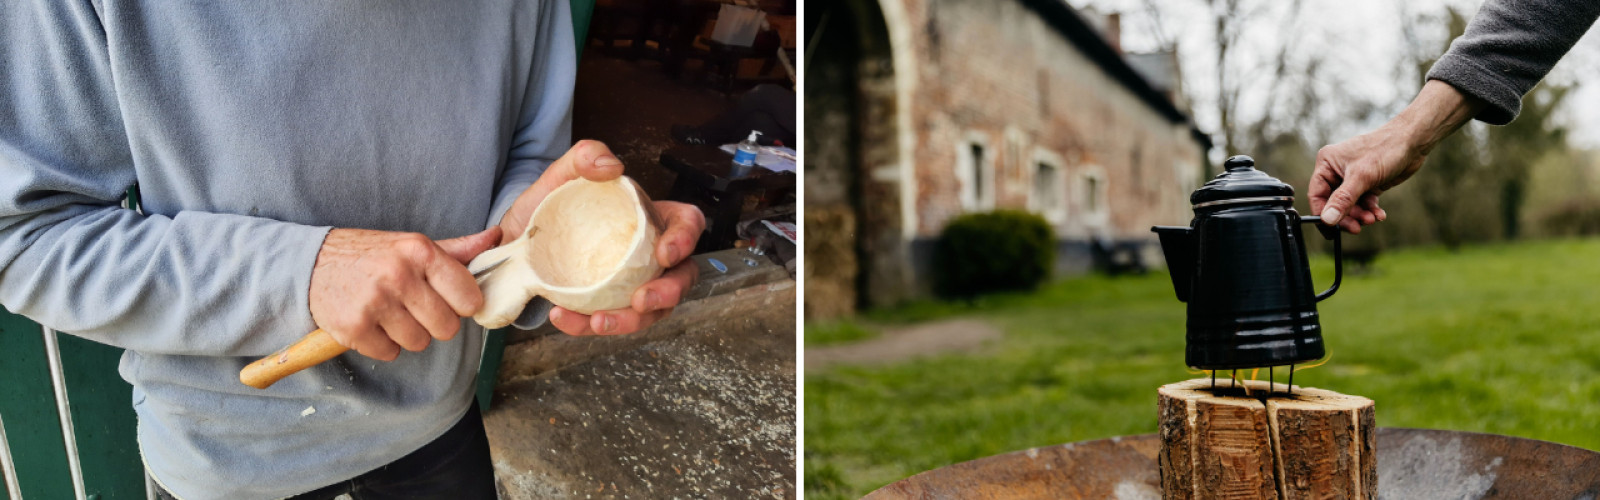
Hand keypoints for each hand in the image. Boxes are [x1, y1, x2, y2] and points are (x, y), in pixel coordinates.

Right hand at [309, 227, 501, 360]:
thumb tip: (496, 239)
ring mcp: (375, 302)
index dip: (461, 305)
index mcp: (420, 251)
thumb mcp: (412, 246)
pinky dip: (382, 344)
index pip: (469, 298)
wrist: (308, 264)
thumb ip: (456, 250)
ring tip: (388, 313)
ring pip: (419, 343)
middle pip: (447, 328)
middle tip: (412, 308)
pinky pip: (390, 353)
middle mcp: (399, 274)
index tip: (447, 300)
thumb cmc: (371, 255)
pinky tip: (370, 323)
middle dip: (433, 323)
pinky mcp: (355, 327)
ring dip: (407, 335)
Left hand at [499, 140, 705, 335]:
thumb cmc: (550, 207)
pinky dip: (587, 326)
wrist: (517, 240)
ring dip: (629, 322)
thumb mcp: (562, 174)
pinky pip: (609, 322)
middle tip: (641, 301)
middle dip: (668, 294)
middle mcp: (650, 255)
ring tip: (598, 322)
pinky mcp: (608, 306)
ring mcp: (632, 285)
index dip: (686, 240)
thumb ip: (585, 155)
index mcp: (653, 218)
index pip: (688, 224)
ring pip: (651, 311)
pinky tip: (564, 318)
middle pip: (681, 278)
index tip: (665, 253)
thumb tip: (611, 166)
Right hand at [1309, 130, 1420, 233]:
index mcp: (1327, 164)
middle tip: (1357, 227)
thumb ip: (1343, 200)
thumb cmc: (1384, 149)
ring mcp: (1352, 178)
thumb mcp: (1361, 177)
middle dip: (1346, 216)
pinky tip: (1379, 214)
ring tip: (1372, 219)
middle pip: (1333, 203)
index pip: (1317, 194)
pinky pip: (1363, 203)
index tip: (1332, 231)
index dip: (1323, 213)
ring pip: (1349, 205)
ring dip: (1360, 215)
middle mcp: (1336, 171)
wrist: (1413, 141)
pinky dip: (1370, 210)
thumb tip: (1327, 220)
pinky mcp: (1367, 183)